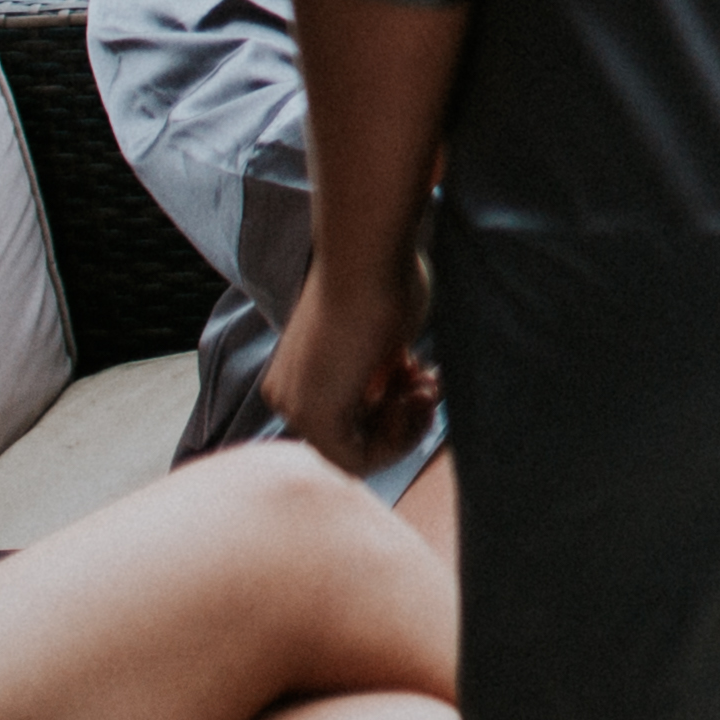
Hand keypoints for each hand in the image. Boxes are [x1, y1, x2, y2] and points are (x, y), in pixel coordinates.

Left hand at [269, 237, 439, 475]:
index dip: (395, 410)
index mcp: (296, 377)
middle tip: (430, 384)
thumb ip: (381, 371)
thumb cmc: (380, 281)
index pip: (349, 423)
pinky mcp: (314, 416)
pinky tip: (420, 395)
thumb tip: (399, 391)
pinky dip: (401, 437)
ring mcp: (298, 408)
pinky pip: (359, 461)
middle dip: (404, 417)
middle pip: (356, 439)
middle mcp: (289, 396)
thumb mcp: (381, 338)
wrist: (366, 258)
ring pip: (359, 452)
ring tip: (428, 386)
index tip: (420, 376)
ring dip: (407, 425)